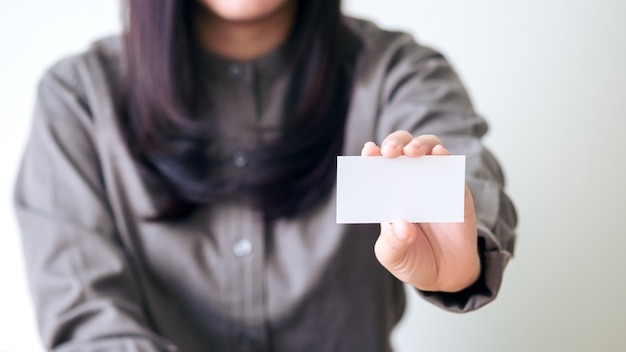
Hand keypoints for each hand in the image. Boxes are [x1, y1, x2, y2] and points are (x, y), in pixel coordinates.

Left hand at [361, 131, 479, 291]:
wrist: (446, 276)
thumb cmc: (413, 260)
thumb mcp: (394, 257)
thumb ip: (393, 243)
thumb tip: (403, 225)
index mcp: (387, 193)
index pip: (377, 166)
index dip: (372, 155)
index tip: (369, 151)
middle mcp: (409, 182)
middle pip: (402, 147)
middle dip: (394, 143)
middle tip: (390, 152)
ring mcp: (434, 183)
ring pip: (428, 148)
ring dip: (420, 144)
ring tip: (412, 152)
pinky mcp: (457, 190)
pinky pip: (453, 168)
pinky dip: (446, 158)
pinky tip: (439, 155)